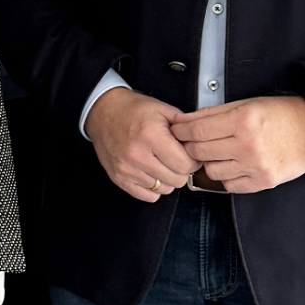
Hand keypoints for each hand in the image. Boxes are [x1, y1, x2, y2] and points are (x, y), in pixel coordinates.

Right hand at [85, 87, 198, 202]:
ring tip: (162, 163)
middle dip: (182, 170)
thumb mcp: (162, 109)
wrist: (102, 112)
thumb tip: (202, 141)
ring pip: (164, 189)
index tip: (190, 154)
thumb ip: (185, 125)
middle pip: (177, 180)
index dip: (193, 160)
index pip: (185, 164)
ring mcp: (127, 169)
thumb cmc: (132, 110)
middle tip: (177, 158)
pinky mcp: (119, 178)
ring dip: (168, 179)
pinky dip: (154, 187)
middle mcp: (137, 154)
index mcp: (151, 135)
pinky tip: (152, 172)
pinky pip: (148, 196)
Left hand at [169, 94, 304, 193]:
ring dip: (208, 162)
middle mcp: (248, 145)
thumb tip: (186, 119)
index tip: (176, 130)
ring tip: (216, 153)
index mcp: (243, 121)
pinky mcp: (263, 181)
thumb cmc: (283, 114)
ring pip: (211, 171)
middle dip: (189, 147)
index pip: (197, 130)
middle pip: (200, 152)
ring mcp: (256, 166)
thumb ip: (215, 112)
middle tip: (190, 142)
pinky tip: (231, 165)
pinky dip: (226, 177)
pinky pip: (230, 185)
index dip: (181, 130)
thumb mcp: (248, 103)